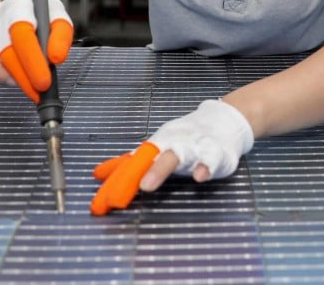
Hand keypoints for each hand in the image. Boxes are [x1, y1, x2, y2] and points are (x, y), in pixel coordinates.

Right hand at [0, 0, 73, 101]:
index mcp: (17, 6)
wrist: (16, 7)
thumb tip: (55, 58)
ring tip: (22, 82)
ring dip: (4, 76)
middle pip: (3, 50)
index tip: (44, 81)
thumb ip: (60, 35)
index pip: (21, 32)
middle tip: (38, 90)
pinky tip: (6, 76)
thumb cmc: (38, 15)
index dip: (32, 60)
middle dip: (22, 76)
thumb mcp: (56, 16)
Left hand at [90, 99, 253, 214]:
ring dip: (159, 170)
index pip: (131, 163)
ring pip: (174, 157)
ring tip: (146, 186)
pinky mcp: (215, 152)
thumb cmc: (187, 137)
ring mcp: (192, 147)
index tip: (99, 203)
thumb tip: (100, 172)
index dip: (115, 182)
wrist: (223, 120)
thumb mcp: (159, 146)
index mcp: (157, 144)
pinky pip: (210, 160)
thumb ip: (133, 161)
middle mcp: (171, 144)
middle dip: (127, 175)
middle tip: (113, 196)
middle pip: (148, 157)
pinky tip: (199, 177)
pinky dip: (204, 167)